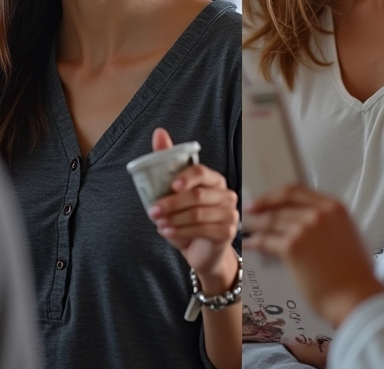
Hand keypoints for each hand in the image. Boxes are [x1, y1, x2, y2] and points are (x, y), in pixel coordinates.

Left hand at [148, 128, 239, 292]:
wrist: (200, 250)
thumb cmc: (187, 218)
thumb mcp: (175, 191)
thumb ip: (167, 161)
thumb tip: (159, 132)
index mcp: (214, 179)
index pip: (201, 172)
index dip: (186, 178)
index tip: (171, 186)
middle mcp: (226, 194)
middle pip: (197, 195)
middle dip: (172, 203)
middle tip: (153, 210)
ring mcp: (229, 213)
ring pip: (197, 214)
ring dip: (174, 219)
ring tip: (159, 223)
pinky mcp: (227, 232)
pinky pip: (202, 230)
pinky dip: (181, 231)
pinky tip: (168, 232)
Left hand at [244, 185, 383, 327]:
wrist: (357, 298)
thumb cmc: (355, 274)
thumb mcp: (348, 234)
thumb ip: (329, 222)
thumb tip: (308, 221)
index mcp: (333, 208)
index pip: (296, 191)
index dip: (276, 195)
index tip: (264, 199)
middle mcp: (318, 214)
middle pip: (280, 206)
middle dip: (262, 208)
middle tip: (251, 211)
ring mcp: (304, 229)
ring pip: (271, 222)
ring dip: (256, 225)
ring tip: (247, 228)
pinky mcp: (292, 248)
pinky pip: (267, 241)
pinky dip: (255, 242)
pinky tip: (249, 245)